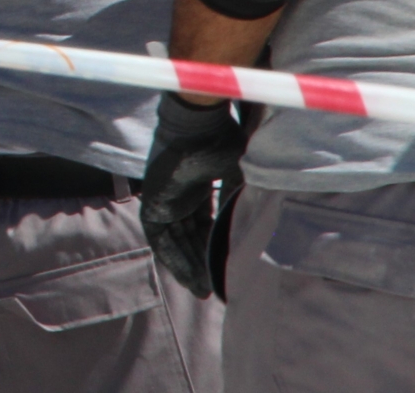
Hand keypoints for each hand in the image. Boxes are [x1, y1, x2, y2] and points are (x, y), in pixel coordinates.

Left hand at [140, 95, 249, 297]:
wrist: (198, 124)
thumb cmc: (221, 141)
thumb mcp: (239, 174)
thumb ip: (243, 196)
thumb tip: (262, 219)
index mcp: (195, 184)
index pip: (201, 222)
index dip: (211, 245)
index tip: (224, 265)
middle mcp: (178, 193)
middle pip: (188, 235)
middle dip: (199, 261)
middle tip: (213, 287)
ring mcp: (163, 198)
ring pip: (175, 240)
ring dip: (187, 265)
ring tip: (204, 290)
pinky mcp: (153, 202)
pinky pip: (160, 238)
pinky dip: (173, 258)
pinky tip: (188, 277)